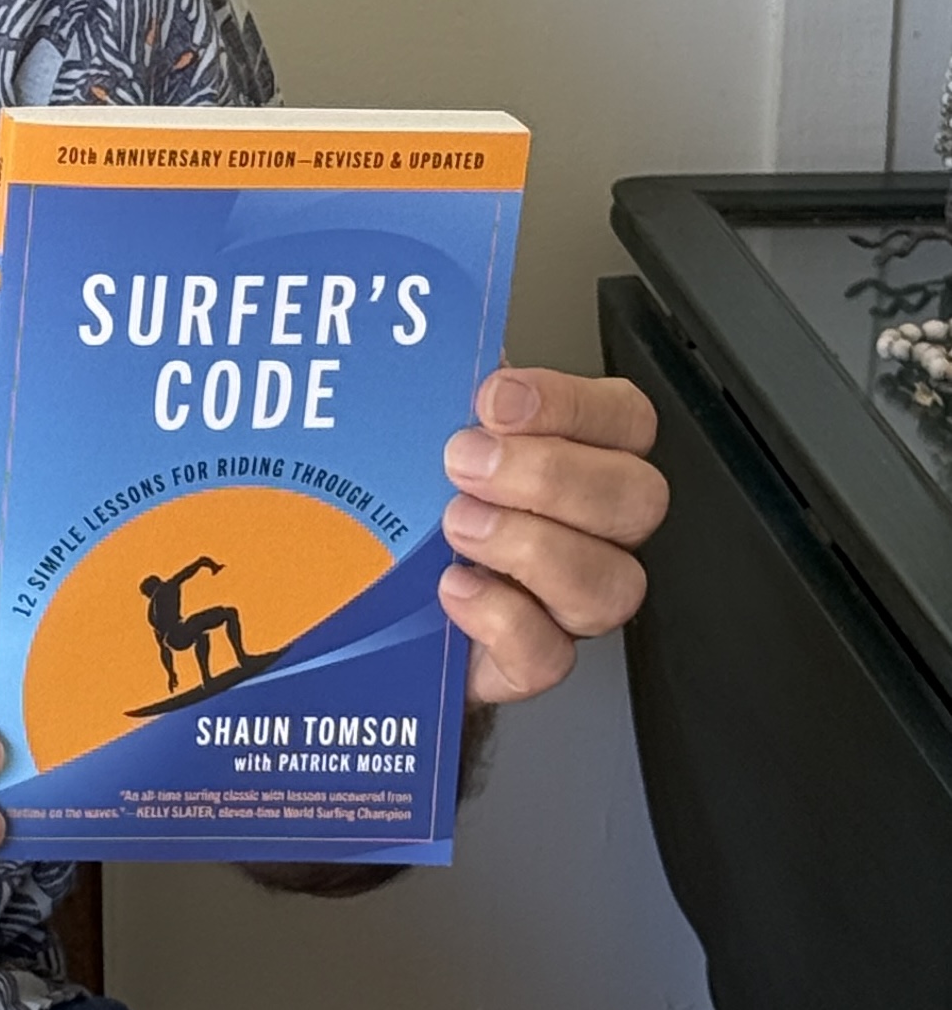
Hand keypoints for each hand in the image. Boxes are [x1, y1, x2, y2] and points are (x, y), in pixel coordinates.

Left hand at [440, 367, 667, 705]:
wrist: (373, 602)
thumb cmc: (413, 506)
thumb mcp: (425, 436)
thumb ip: (445, 393)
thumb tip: (430, 350)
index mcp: (581, 457)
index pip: (626, 419)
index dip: (572, 405)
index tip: (496, 400)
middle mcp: (593, 529)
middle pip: (637, 499)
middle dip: (551, 476)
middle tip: (466, 464)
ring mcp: (569, 600)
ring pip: (612, 584)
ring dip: (532, 547)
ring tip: (457, 525)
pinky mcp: (531, 659)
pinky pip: (551, 655)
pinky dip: (503, 620)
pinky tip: (454, 590)